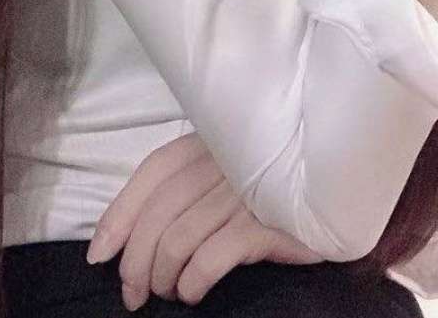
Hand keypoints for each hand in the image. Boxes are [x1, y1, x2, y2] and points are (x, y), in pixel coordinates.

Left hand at [86, 132, 322, 308]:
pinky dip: (192, 280)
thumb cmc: (271, 191)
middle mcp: (223, 160)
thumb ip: (184, 192)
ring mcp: (245, 190)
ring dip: (161, 276)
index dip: (118, 214)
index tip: (98, 255)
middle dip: (134, 260)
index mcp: (208, 143)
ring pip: (178, 238)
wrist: (339, 195)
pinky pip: (212, 256)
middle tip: (132, 294)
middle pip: (158, 212)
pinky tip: (192, 292)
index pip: (151, 174)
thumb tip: (126, 238)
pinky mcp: (268, 221)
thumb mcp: (223, 177)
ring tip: (167, 293)